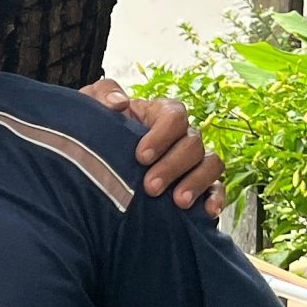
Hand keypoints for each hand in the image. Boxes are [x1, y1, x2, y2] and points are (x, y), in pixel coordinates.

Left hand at [84, 77, 225, 213]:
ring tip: (177, 202)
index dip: (162, 135)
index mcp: (159, 115)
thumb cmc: (94, 135)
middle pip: (193, 143)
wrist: (92, 168)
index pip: (175, 115)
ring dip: (196, 182)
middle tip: (150, 187)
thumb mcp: (89, 110)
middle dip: (173, 166)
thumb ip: (102, 95)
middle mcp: (180, 136)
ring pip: (210, 164)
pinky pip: (216, 188)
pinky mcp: (198, 185)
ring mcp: (192, 161)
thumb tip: (119, 103)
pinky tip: (207, 212)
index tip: (141, 156)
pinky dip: (215, 198)